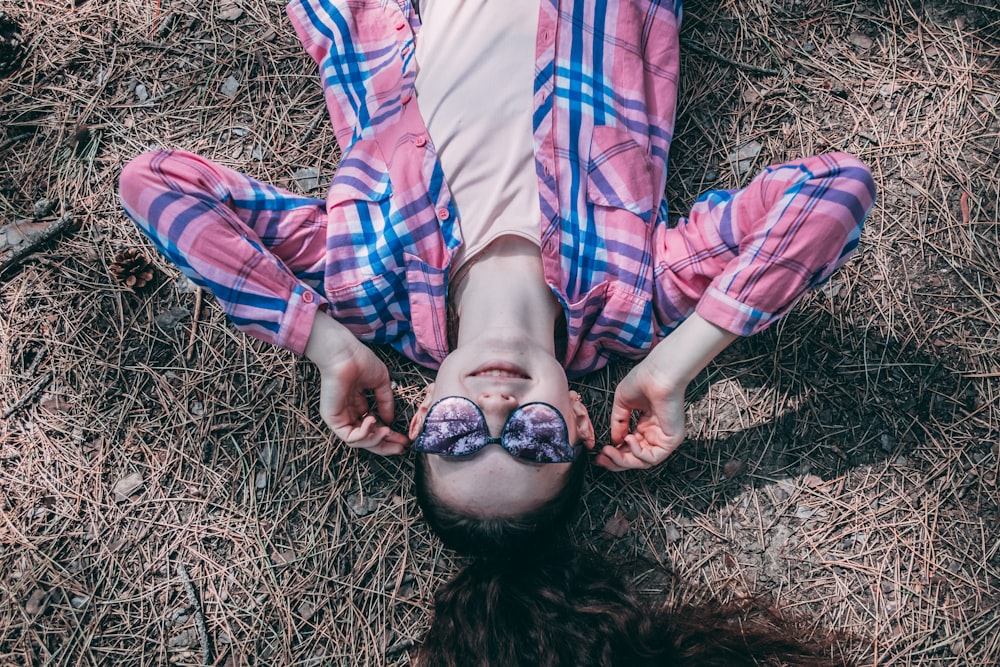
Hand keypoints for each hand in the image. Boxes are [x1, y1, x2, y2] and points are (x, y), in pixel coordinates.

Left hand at [305, 315, 407, 454]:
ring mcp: (340, 418)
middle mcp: (348, 413)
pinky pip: (349, 438)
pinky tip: (372, 420)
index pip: (374, 427)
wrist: (344, 353)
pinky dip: (364, 434)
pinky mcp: (332, 420)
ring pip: (359, 442)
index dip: (389, 436)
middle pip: (367, 438)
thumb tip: (390, 420)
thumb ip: (385, 402)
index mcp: (358, 405)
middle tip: (401, 448)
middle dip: (385, 445)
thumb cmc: (360, 361)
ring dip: (376, 441)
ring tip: (387, 431)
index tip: (404, 439)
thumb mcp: (380, 383)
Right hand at [597, 359, 685, 470]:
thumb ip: (618, 424)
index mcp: (647, 424)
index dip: (615, 453)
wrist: (658, 373)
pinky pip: (653, 457)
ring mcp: (664, 438)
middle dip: (616, 461)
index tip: (600, 455)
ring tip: (609, 451)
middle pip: (635, 458)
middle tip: (601, 460)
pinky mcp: (671, 440)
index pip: (630, 446)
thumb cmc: (643, 380)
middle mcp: (655, 433)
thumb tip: (614, 441)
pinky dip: (638, 453)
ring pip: (643, 462)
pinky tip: (628, 439)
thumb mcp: (622, 404)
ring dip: (623, 460)